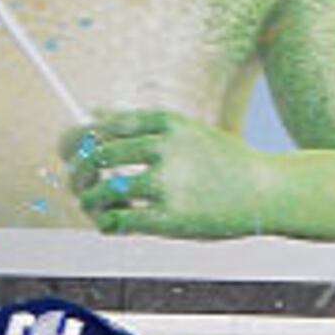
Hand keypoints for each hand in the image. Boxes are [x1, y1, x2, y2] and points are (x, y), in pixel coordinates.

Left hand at [67, 111, 271, 240]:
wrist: (263, 191)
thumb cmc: (223, 162)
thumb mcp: (186, 130)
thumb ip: (141, 123)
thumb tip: (95, 111)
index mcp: (166, 123)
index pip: (105, 126)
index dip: (79, 140)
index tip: (71, 152)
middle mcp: (164, 149)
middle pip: (99, 155)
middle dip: (80, 170)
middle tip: (77, 181)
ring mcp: (167, 184)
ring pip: (105, 190)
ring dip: (89, 199)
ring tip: (90, 204)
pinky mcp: (171, 218)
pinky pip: (121, 221)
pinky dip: (106, 223)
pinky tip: (108, 223)